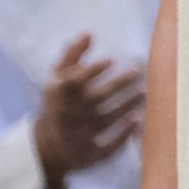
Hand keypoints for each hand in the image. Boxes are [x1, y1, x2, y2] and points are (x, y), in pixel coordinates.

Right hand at [34, 36, 145, 188]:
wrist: (45, 146)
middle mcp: (67, 116)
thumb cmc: (57, 103)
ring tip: (143, 93)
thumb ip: (71, 56)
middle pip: (96, 99)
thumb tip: (89, 33)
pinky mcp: (88, 155)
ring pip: (106, 119)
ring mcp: (78, 137)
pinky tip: (137, 121)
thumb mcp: (56, 79)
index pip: (74, 82)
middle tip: (137, 73)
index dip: (92, 71)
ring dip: (127, 106)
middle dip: (118, 85)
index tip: (111, 60)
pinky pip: (108, 147)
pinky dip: (123, 136)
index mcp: (57, 95)